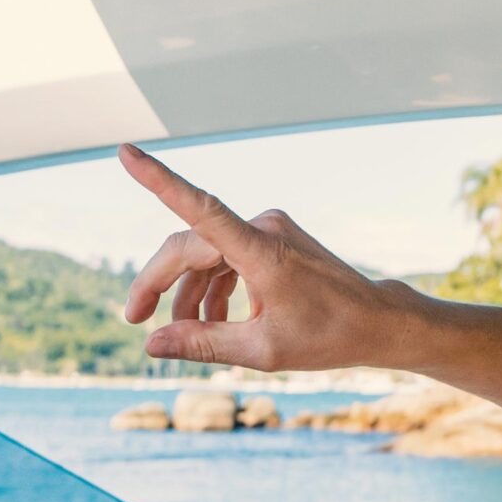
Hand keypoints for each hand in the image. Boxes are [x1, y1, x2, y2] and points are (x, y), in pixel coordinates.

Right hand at [116, 144, 406, 371]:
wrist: (377, 322)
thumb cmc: (328, 337)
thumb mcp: (262, 351)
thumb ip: (203, 344)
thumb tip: (151, 345)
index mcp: (261, 250)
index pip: (199, 207)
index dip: (158, 179)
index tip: (125, 151)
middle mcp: (263, 228)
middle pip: (189, 247)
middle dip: (158, 283)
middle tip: (134, 320)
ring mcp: (270, 229)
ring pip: (207, 255)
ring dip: (190, 292)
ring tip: (183, 334)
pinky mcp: (274, 238)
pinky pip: (228, 257)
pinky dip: (215, 287)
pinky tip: (214, 321)